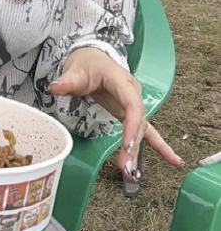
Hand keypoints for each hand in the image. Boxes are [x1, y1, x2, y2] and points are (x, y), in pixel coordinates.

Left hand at [50, 47, 182, 178]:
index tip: (128, 146)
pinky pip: (147, 130)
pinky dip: (160, 146)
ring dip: (137, 151)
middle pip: (137, 122)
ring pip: (140, 130)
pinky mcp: (131, 113)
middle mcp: (132, 93)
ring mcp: (133, 104)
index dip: (132, 127)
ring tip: (132, 173)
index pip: (132, 105)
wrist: (93, 57)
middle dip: (132, 146)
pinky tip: (173, 160)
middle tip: (125, 167)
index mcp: (121, 81)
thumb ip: (68, 81)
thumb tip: (56, 87)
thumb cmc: (87, 63)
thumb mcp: (75, 70)